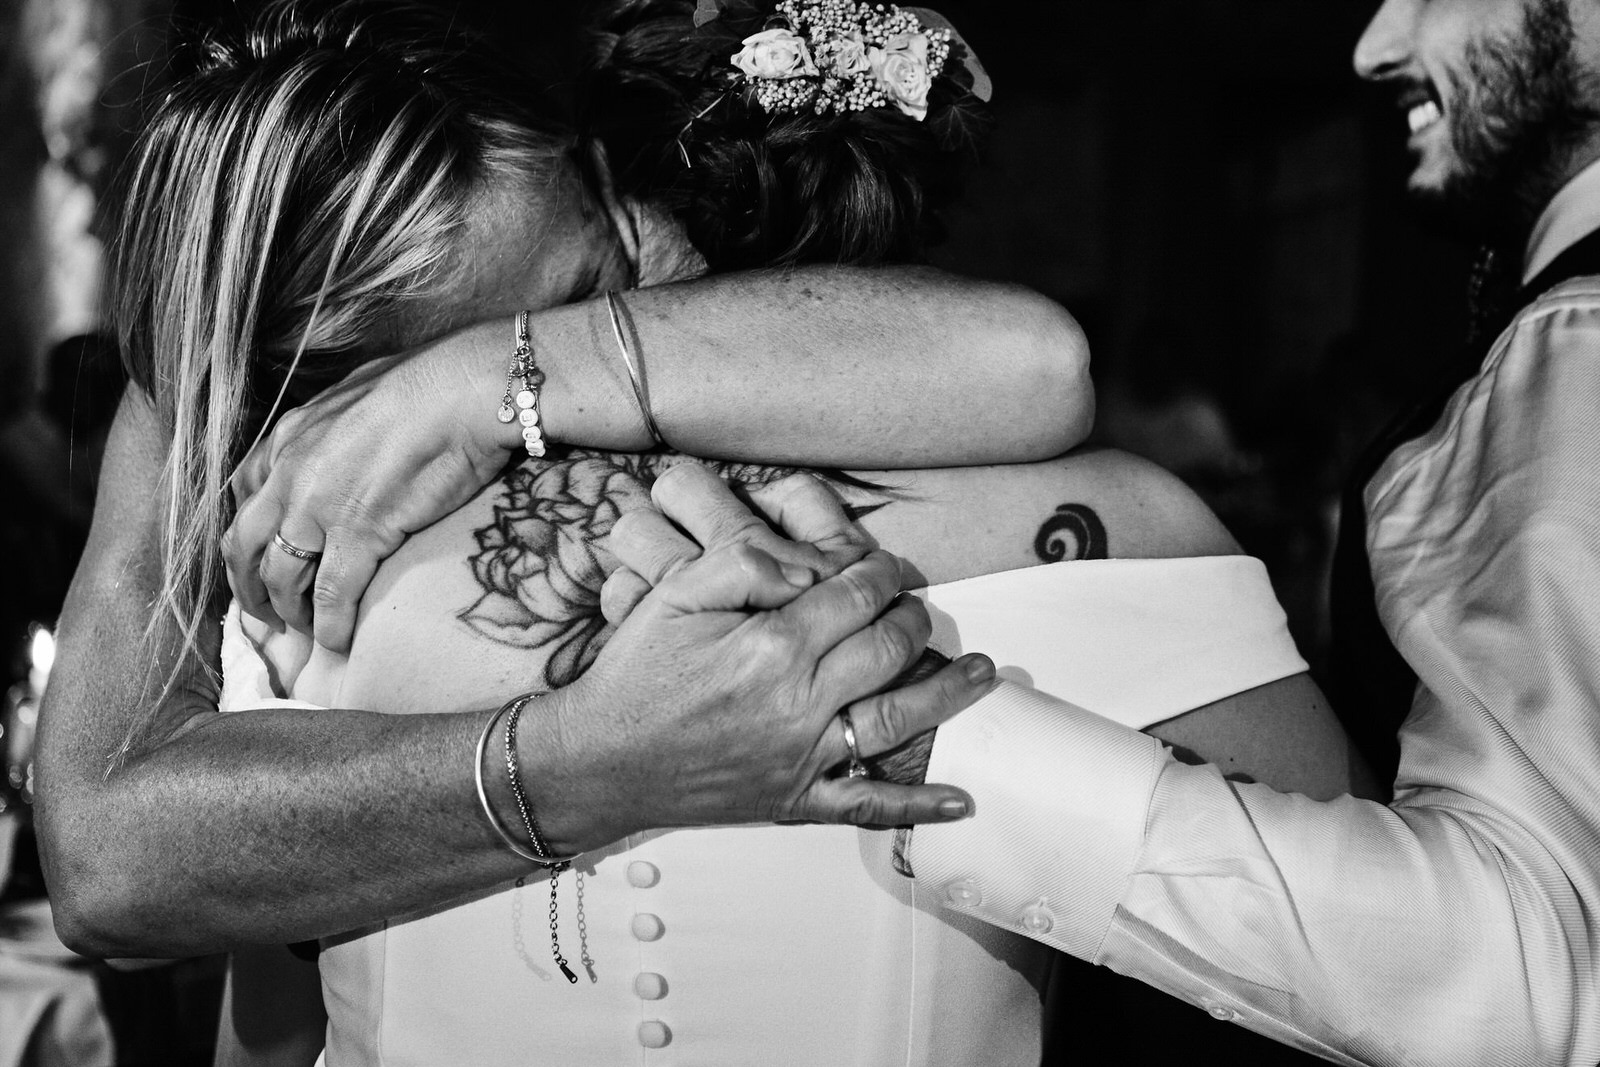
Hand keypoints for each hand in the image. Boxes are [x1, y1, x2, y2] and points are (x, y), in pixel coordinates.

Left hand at [224, 335, 508, 650]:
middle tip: (264, 613)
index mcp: (288, 437)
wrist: (463, 389)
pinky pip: (330, 594)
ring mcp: (319, 507)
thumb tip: (355, 434)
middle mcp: (289, 474)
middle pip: (243, 545)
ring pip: (279, 577)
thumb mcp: (361, 393)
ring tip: (304, 631)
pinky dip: (329, 625)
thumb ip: (341, 423)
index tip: (262, 557)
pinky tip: (337, 642)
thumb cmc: (430, 382)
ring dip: (286, 612)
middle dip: (248, 586)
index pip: (245, 496)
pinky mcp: (359, 534)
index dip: (248, 536)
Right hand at [599, 463, 984, 801]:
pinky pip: (865, 805)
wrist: (600, 759)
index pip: (856, 594)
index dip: (880, 572)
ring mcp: (800, 755)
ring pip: (897, 719)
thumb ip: (747, 562)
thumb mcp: (676, 593)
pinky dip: (916, 805)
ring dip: (947, 694)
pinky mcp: (794, 797)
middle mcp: (796, 701)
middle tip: (915, 607)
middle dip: (912, 617)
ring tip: (983, 673)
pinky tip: (958, 799)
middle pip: (887, 647)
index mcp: (771, 643)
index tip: (883, 566)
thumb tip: (813, 565)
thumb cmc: (637, 673)